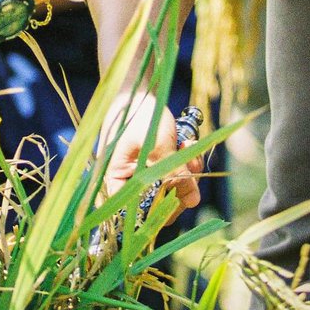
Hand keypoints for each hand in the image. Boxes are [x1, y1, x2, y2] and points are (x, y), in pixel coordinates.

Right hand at [100, 92, 202, 220]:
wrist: (139, 94)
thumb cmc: (139, 116)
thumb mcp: (157, 144)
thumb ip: (172, 173)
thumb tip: (193, 200)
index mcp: (116, 182)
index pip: (135, 214)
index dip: (158, 213)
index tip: (178, 200)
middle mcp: (128, 185)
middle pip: (157, 207)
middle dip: (179, 191)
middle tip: (191, 172)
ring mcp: (143, 177)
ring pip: (171, 193)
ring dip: (187, 177)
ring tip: (189, 153)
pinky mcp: (155, 168)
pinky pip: (175, 178)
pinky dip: (185, 166)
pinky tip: (187, 147)